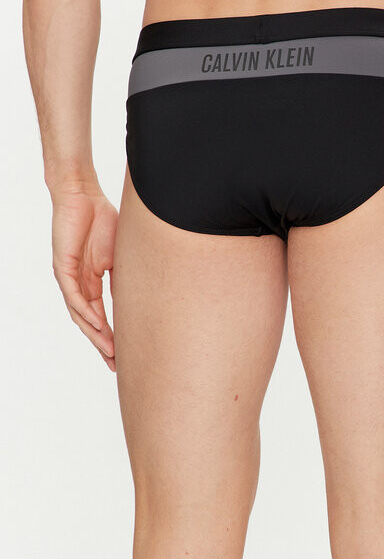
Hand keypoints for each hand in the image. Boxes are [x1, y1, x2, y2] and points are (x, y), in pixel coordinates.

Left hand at [51, 185, 118, 371]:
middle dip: (102, 343)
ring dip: (94, 334)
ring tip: (108, 351)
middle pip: (89, 321)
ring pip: (80, 314)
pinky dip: (86, 312)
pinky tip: (98, 324)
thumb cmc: (103, 218)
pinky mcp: (63, 267)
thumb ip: (126, 275)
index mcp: (91, 281)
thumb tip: (145, 293)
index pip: (101, 315)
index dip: (111, 335)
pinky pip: (74, 296)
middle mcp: (78, 283)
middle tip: (115, 363)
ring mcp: (69, 277)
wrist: (82, 194)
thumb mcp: (121, 254)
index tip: (123, 354)